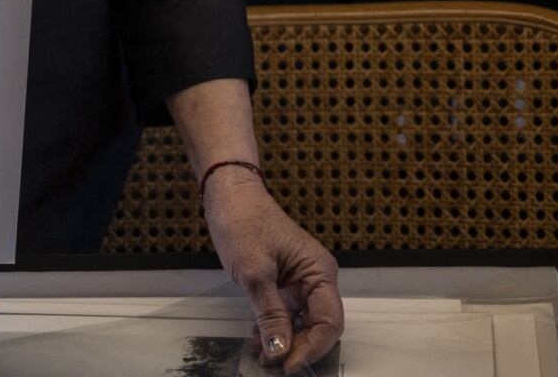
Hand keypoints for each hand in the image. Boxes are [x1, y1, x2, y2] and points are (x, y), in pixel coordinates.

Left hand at [203, 172, 342, 372]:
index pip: (329, 322)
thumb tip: (280, 350)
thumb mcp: (255, 272)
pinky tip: (258, 340)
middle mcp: (316, 279)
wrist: (228, 196)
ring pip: (301, 324)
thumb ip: (270, 313)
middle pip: (318, 327)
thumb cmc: (243, 223)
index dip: (312, 348)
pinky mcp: (283, 283)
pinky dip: (274, 329)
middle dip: (298, 349)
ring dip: (284, 342)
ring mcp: (300, 282)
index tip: (287, 365)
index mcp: (320, 272)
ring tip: (262, 357)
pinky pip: (286, 314)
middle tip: (273, 366)